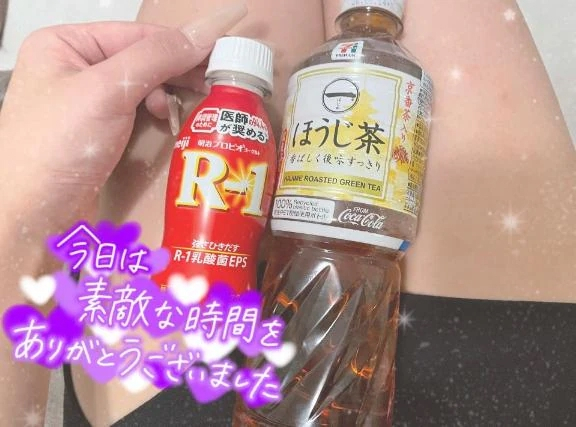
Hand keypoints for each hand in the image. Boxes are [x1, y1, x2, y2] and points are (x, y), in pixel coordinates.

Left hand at [0, 2, 246, 233]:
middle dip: (176, 72)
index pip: (136, 35)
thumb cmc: (58, 147)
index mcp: (64, 45)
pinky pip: (136, 112)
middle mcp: (74, 69)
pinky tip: (167, 122)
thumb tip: (204, 32)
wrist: (35, 216)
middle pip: (140, 59)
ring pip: (142, 87)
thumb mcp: (106, 91)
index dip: (180, 44)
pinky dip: (156, 115)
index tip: (220, 54)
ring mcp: (86, 103)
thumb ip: (156, 58)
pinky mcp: (98, 133)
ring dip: (167, 95)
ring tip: (189, 106)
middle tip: (214, 83)